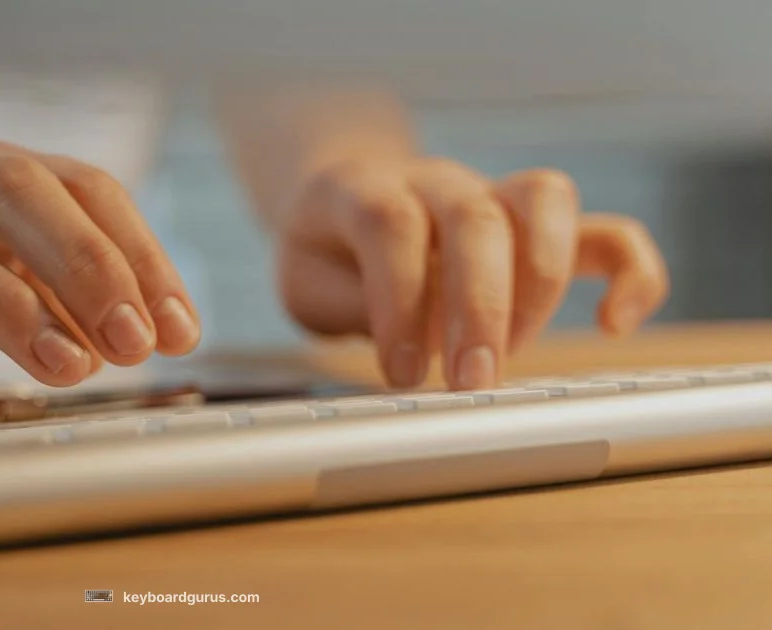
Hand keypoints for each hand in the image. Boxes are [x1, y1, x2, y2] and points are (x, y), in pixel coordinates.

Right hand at [0, 142, 201, 385]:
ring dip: (4, 304)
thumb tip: (148, 337)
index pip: (85, 189)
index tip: (177, 331)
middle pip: (11, 191)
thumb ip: (68, 299)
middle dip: (82, 264)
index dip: (139, 256)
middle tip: (130, 342)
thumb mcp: (3, 271)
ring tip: (62, 367)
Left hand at [276, 158, 668, 389]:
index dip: (400, 299)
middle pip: (475, 215)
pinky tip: (614, 323)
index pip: (392, 222)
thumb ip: (351, 306)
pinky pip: (606, 231)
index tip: (402, 373)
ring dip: (540, 284)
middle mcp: (436, 181)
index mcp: (363, 188)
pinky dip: (629, 272)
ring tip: (514, 353)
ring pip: (546, 199)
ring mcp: (493, 195)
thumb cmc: (331, 254)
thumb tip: (410, 348)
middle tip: (472, 381)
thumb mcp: (307, 285)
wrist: (351, 201)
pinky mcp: (540, 228)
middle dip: (481, 306)